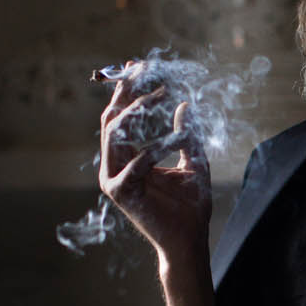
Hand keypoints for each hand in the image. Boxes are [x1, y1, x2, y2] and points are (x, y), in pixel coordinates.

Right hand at [99, 65, 213, 305]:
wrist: (189, 240)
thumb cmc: (190, 207)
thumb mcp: (194, 162)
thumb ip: (188, 135)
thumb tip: (185, 105)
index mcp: (127, 157)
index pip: (119, 117)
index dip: (125, 89)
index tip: (137, 65)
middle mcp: (115, 166)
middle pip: (111, 119)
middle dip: (126, 91)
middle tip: (144, 70)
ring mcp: (114, 179)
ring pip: (115, 133)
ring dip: (138, 111)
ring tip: (161, 95)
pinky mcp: (122, 194)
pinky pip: (134, 163)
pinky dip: (155, 148)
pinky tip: (175, 139)